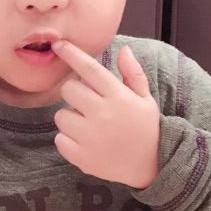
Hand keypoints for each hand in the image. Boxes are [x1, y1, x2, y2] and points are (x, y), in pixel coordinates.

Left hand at [52, 40, 158, 188]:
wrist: (152, 166)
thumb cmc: (145, 128)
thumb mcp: (145, 99)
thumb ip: (132, 74)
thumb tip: (123, 49)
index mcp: (119, 97)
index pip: (90, 69)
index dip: (72, 54)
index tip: (58, 44)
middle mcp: (103, 114)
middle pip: (68, 89)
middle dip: (74, 93)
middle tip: (87, 103)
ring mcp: (91, 137)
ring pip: (60, 115)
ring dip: (70, 118)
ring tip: (89, 126)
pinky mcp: (81, 156)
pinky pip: (59, 139)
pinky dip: (68, 140)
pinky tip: (85, 142)